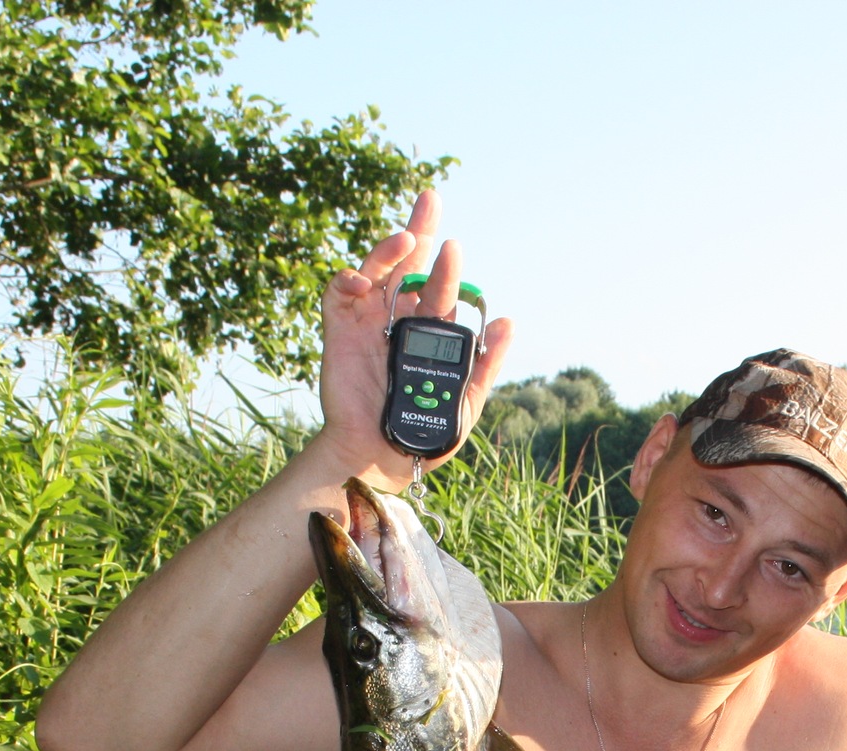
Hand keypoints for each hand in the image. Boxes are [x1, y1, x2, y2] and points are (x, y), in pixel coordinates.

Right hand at [313, 190, 517, 488]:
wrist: (382, 456)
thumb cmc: (425, 431)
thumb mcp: (466, 397)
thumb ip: (486, 361)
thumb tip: (508, 321)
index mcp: (426, 328)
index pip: (436, 283)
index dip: (444, 260)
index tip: (455, 243)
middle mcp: (396, 318)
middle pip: (406, 264)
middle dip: (419, 230)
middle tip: (432, 199)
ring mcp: (367, 322)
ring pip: (375, 272)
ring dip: (387, 252)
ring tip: (406, 240)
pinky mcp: (339, 332)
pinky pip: (338, 295)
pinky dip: (347, 281)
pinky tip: (363, 282)